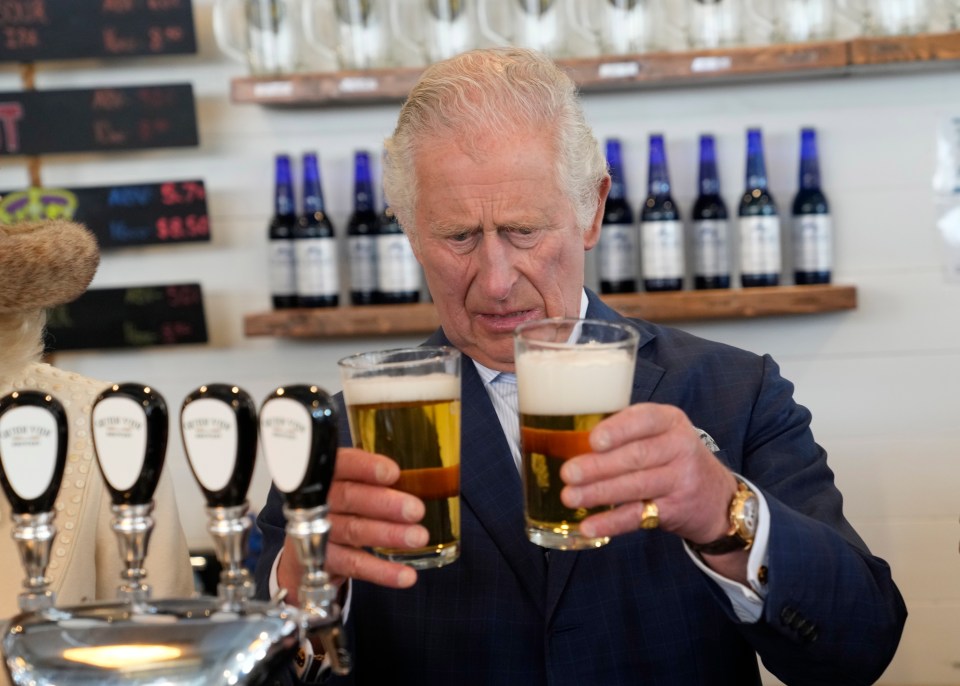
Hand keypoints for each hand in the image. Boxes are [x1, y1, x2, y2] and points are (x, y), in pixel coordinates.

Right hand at [277, 447, 428, 603]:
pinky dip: (381, 571)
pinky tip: (406, 575)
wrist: (305, 552)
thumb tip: (428, 481)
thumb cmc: (342, 509)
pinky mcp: (321, 560)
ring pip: (353, 530)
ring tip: (418, 538)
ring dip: (388, 534)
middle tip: (416, 510)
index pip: (342, 464)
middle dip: (385, 504)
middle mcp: (319, 500)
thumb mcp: (355, 487)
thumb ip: (380, 482)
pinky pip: (353, 564)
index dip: (365, 467)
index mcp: (329, 474)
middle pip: (349, 497)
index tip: (393, 473)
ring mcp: (316, 530)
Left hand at [560, 402, 738, 549]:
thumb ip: (625, 433)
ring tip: (570, 497)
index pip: (645, 419)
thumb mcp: (659, 434)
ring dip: (599, 493)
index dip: (618, 430)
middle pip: (636, 456)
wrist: (716, 495)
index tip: (593, 440)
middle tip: (567, 473)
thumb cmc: (671, 456)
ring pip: (636, 486)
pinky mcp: (676, 509)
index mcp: (670, 420)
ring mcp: (682, 479)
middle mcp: (680, 446)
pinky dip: (611, 522)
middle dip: (598, 466)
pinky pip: (639, 516)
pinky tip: (589, 526)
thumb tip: (568, 441)